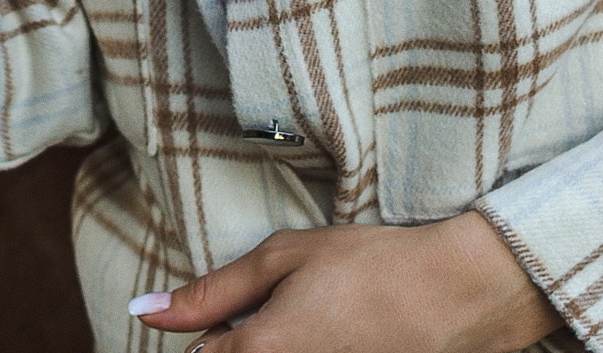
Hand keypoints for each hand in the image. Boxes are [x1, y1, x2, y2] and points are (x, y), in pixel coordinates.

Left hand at [128, 211, 564, 352]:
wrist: (458, 295)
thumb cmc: (370, 266)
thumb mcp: (283, 259)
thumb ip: (209, 292)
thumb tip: (143, 312)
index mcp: (259, 351)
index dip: (217, 330)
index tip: (248, 310)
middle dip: (247, 345)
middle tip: (296, 315)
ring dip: (280, 350)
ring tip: (326, 325)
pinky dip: (317, 352)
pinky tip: (346, 339)